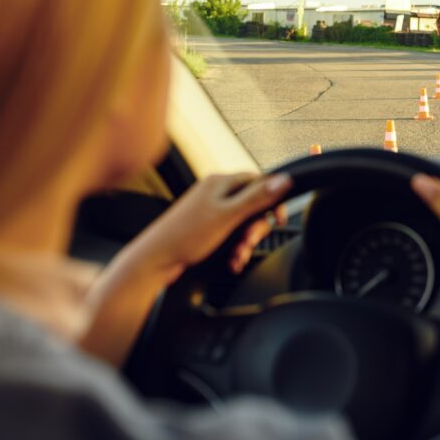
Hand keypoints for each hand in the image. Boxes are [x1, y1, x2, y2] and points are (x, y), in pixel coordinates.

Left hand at [133, 172, 291, 277]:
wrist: (155, 260)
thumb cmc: (186, 236)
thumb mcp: (228, 216)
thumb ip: (257, 197)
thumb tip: (285, 179)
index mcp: (221, 182)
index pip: (260, 182)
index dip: (272, 201)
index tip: (278, 219)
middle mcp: (216, 192)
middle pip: (253, 204)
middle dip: (256, 227)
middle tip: (249, 241)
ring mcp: (210, 209)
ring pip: (243, 222)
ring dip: (245, 242)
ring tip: (238, 255)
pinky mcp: (207, 226)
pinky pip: (231, 233)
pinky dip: (235, 247)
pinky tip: (231, 259)